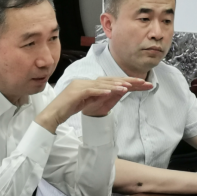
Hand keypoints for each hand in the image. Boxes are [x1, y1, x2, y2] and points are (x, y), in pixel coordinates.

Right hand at [36, 77, 151, 132]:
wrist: (53, 114)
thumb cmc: (68, 109)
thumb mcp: (87, 103)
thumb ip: (99, 97)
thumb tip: (112, 94)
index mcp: (90, 84)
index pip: (111, 82)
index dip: (127, 83)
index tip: (142, 85)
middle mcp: (86, 82)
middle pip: (110, 80)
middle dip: (127, 81)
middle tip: (143, 83)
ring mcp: (81, 86)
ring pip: (102, 84)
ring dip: (116, 85)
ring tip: (129, 87)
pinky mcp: (76, 92)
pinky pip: (91, 90)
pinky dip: (101, 91)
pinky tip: (111, 92)